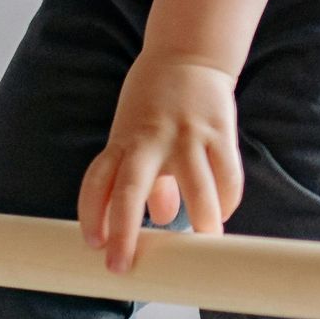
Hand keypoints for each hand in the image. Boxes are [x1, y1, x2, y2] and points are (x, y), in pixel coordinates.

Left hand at [78, 51, 243, 274]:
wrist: (188, 54)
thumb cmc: (155, 102)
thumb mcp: (136, 136)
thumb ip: (147, 180)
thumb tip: (163, 219)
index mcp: (123, 141)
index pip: (97, 180)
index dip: (91, 213)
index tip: (93, 244)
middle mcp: (150, 139)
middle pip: (131, 189)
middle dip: (125, 232)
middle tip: (122, 264)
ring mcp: (187, 135)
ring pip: (196, 189)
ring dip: (202, 221)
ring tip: (205, 243)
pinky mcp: (219, 132)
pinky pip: (227, 176)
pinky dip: (226, 201)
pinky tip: (222, 212)